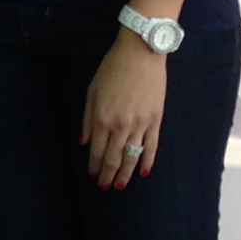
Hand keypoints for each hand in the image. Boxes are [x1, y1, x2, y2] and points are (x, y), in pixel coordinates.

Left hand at [81, 34, 166, 189]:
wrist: (140, 52)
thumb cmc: (113, 68)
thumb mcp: (92, 91)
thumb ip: (88, 119)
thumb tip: (84, 143)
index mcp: (102, 118)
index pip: (97, 151)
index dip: (95, 166)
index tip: (93, 175)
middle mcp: (120, 126)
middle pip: (113, 158)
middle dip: (108, 175)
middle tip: (105, 187)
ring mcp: (140, 124)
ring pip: (132, 157)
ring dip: (125, 174)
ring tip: (121, 186)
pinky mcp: (155, 120)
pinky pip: (152, 146)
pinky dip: (148, 161)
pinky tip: (143, 172)